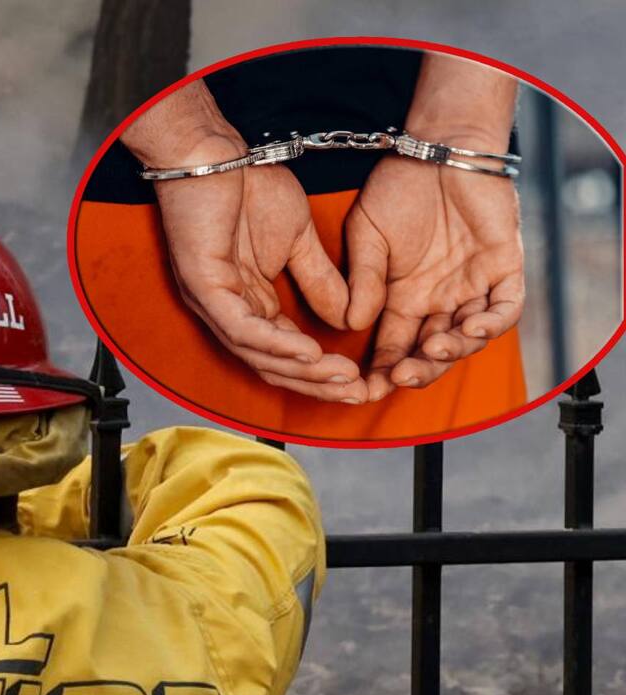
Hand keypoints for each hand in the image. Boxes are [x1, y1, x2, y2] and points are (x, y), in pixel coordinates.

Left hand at [152, 136, 366, 402]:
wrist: (210, 152)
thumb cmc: (247, 186)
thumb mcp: (297, 240)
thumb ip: (319, 280)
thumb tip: (346, 320)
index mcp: (249, 303)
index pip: (285, 353)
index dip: (323, 371)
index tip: (363, 379)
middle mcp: (227, 311)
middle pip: (272, 365)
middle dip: (318, 383)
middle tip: (359, 392)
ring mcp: (211, 302)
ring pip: (257, 354)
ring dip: (303, 370)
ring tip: (343, 378)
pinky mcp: (202, 286)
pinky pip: (240, 328)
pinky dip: (275, 344)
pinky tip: (308, 352)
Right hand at [344, 149, 524, 400]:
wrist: (440, 146)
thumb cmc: (398, 185)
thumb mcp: (365, 235)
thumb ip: (362, 280)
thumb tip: (350, 324)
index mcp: (402, 296)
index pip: (392, 345)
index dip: (380, 370)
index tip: (363, 387)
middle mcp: (438, 298)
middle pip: (430, 351)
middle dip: (417, 369)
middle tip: (401, 376)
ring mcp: (472, 285)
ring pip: (467, 338)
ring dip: (451, 351)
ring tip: (432, 348)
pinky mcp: (503, 268)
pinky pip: (505, 309)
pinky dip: (491, 325)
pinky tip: (471, 329)